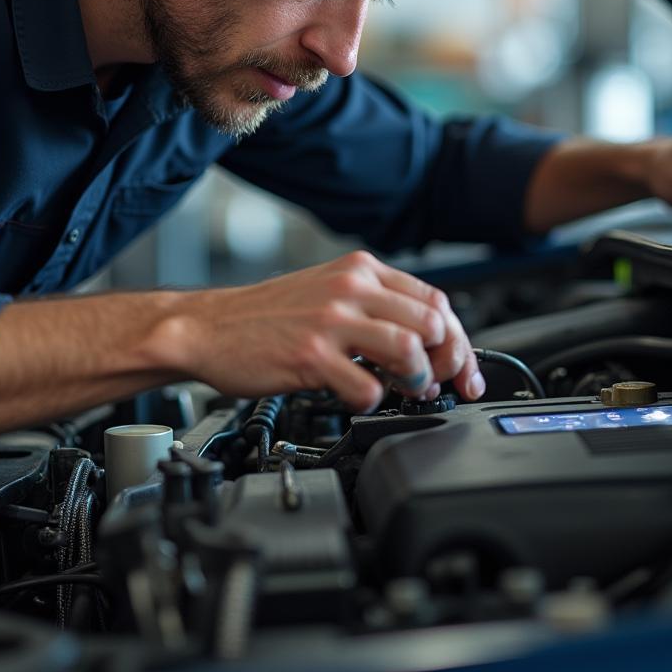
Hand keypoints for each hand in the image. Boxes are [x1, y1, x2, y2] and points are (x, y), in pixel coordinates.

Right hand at [165, 250, 483, 411]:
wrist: (209, 326)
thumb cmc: (268, 316)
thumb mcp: (328, 291)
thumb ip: (375, 304)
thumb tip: (428, 339)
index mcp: (360, 270)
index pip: (436, 301)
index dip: (459, 341)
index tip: (463, 371)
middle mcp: (350, 288)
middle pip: (433, 324)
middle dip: (446, 362)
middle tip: (434, 384)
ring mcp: (331, 321)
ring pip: (409, 350)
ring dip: (417, 382)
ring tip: (402, 392)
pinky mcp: (311, 356)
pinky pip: (367, 387)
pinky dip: (373, 400)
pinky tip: (357, 397)